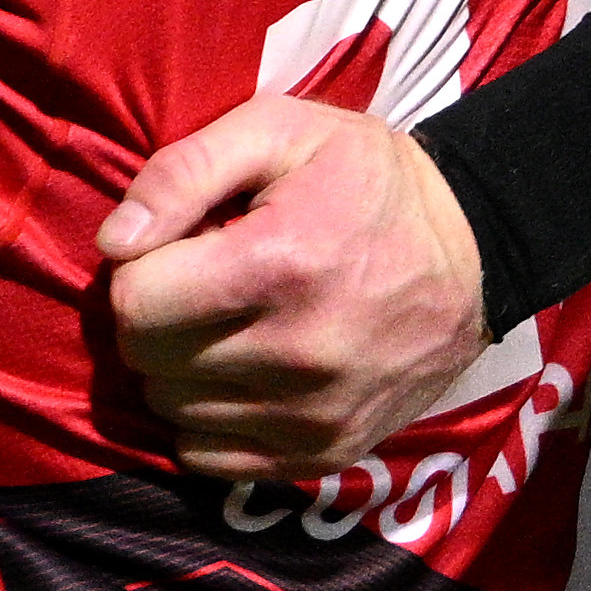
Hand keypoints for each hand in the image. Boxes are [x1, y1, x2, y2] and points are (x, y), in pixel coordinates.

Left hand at [93, 97, 498, 476]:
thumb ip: (184, 173)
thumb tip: (114, 244)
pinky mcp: (328, 453)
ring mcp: (315, 415)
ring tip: (231, 324)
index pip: (137, 304)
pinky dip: (208, 418)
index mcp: (278, 266)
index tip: (180, 249)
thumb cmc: (367, 180)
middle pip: (149, 363)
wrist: (476, 248)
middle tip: (201, 286)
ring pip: (174, 413)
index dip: (142, 269)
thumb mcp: (280, 130)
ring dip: (182, 369)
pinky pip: (212, 459)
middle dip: (157, 318)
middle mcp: (296, 354)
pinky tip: (242, 373)